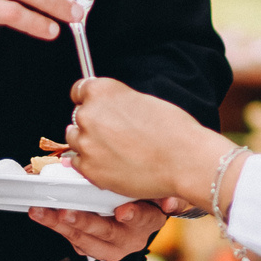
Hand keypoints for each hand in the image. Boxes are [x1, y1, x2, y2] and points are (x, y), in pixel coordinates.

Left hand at [30, 197, 180, 260]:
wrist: (139, 219)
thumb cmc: (146, 197)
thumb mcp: (159, 192)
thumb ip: (166, 195)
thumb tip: (171, 203)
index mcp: (148, 222)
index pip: (143, 219)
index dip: (133, 215)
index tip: (122, 212)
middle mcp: (129, 240)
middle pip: (106, 232)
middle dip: (85, 222)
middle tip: (66, 212)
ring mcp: (109, 249)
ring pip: (83, 240)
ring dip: (59, 225)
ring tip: (41, 212)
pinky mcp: (91, 249)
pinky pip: (71, 240)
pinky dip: (55, 226)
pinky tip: (41, 214)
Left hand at [64, 78, 235, 207]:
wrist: (185, 160)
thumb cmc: (173, 130)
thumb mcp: (142, 100)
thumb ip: (117, 102)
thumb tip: (107, 109)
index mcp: (102, 91)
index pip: (79, 91)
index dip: (89, 100)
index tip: (95, 108)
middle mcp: (88, 114)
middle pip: (77, 117)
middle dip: (92, 124)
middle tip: (115, 134)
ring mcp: (86, 143)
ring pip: (75, 141)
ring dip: (90, 144)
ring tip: (117, 151)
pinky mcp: (89, 169)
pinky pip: (79, 164)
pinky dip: (93, 165)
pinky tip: (115, 164)